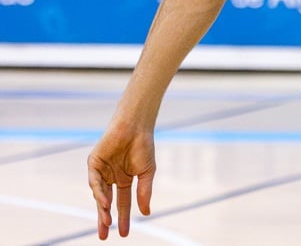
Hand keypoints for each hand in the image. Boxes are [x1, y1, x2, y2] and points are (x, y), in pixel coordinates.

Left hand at [87, 124, 155, 238]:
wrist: (136, 126)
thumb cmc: (144, 146)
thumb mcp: (147, 173)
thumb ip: (144, 192)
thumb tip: (146, 213)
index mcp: (124, 179)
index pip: (122, 202)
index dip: (123, 217)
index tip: (124, 233)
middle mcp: (111, 178)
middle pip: (107, 203)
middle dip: (106, 219)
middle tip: (106, 235)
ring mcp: (101, 171)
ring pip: (99, 195)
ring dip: (102, 209)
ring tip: (107, 222)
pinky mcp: (94, 164)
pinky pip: (94, 182)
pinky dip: (99, 193)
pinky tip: (105, 203)